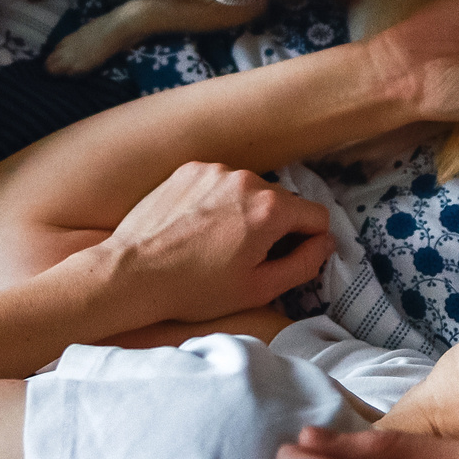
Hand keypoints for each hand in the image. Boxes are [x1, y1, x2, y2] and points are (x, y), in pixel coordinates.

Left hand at [91, 161, 330, 327]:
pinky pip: (219, 183)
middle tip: (246, 259)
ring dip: (244, 212)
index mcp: (270, 207)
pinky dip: (216, 202)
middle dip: (274, 228)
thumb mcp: (259, 288)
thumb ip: (304, 264)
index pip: (316, 216)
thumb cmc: (195, 288)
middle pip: (282, 202)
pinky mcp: (188, 169)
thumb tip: (325, 243)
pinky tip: (196, 229)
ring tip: (215, 245)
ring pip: (249, 191)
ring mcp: (215, 170)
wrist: (132, 273)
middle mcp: (246, 179)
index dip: (309, 242)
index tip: (287, 260)